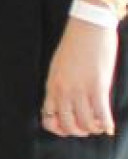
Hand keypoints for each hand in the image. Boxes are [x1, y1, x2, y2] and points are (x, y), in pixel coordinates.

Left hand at [41, 16, 117, 136]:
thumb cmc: (74, 45)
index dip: (58, 129)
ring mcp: (80, 90)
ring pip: (85, 122)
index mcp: (52, 86)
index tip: (68, 129)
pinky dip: (106, 124)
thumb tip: (65, 102)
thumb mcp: (58, 67)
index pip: (48, 117)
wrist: (88, 27)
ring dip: (93, 129)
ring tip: (99, 126)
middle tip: (87, 129)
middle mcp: (63, 91)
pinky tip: (109, 127)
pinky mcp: (98, 86)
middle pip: (68, 123)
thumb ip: (59, 85)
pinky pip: (101, 113)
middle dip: (78, 132)